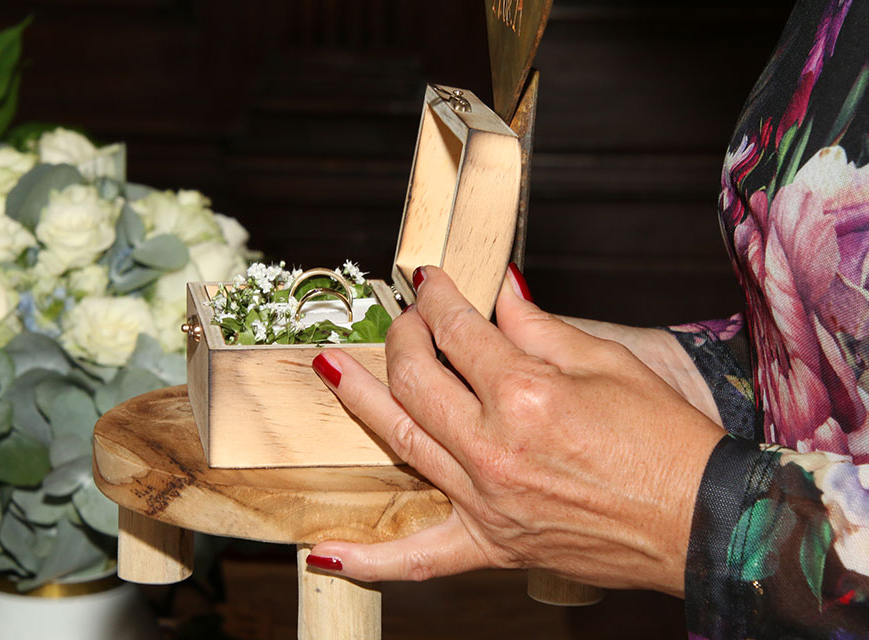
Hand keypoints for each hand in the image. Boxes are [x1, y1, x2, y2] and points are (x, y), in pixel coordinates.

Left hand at [308, 266, 724, 595]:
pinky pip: (419, 560)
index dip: (438, 297)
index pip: (457, 330)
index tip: (430, 281)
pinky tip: (321, 551)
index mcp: (525, 394)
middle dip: (403, 336)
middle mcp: (494, 448)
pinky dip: (369, 558)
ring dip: (359, 399)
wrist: (702, 520)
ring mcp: (486, 502)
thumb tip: (499, 290)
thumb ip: (538, 326)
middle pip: (416, 379)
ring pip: (401, 442)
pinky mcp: (493, 544)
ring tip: (329, 369)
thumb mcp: (607, 362)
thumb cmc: (666, 441)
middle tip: (405, 318)